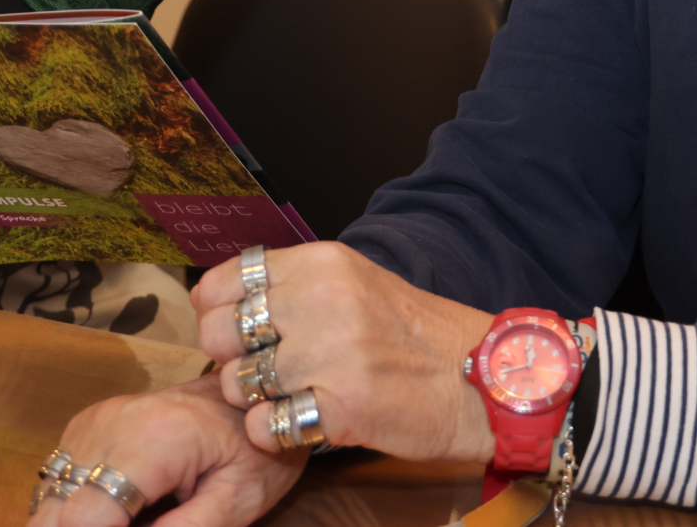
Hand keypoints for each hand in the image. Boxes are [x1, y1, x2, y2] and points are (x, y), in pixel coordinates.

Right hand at [33, 372, 303, 526]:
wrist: (251, 395)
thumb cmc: (254, 450)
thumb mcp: (236, 502)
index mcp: (153, 440)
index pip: (84, 515)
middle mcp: (111, 424)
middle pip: (56, 510)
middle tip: (141, 520)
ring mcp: (93, 422)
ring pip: (50, 499)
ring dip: (80, 519)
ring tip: (132, 514)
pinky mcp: (85, 426)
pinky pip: (60, 481)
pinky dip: (78, 504)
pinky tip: (116, 508)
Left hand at [195, 243, 494, 464]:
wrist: (479, 380)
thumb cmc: (414, 338)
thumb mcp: (356, 284)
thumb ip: (294, 285)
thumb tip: (217, 298)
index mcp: (324, 263)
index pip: (227, 279)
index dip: (217, 311)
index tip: (234, 330)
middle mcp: (323, 299)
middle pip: (220, 331)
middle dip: (232, 359)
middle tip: (264, 371)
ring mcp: (332, 352)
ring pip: (237, 381)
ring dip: (255, 399)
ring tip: (292, 396)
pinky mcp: (340, 405)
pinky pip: (264, 425)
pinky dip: (276, 432)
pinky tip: (306, 421)